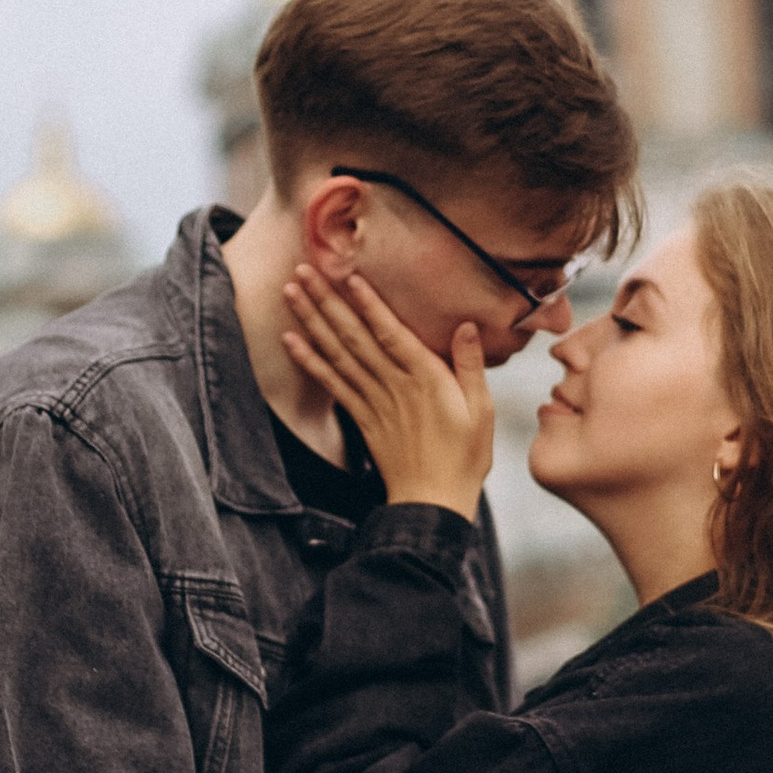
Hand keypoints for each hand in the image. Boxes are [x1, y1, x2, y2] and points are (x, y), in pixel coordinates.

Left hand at [281, 264, 493, 514]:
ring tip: (290, 292)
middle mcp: (394, 385)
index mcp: (425, 379)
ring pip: (337, 354)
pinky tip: (290, 340)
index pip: (392, 333)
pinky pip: (331, 384)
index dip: (369, 303)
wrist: (433, 502)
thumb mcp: (481, 409)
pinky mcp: (361, 418)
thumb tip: (466, 325)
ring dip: (311, 321)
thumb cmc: (464, 456)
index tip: (348, 275)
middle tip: (302, 270)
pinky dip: (309, 360)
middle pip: (355, 337)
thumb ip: (470, 365)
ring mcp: (373, 401)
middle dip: (327, 300)